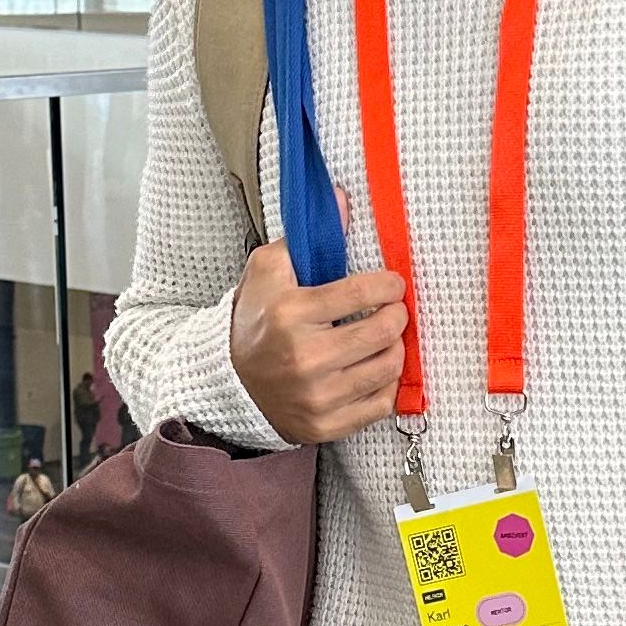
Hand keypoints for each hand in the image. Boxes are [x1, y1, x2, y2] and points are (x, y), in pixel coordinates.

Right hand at [231, 236, 407, 442]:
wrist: (229, 382)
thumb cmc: (254, 322)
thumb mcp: (268, 269)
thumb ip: (307, 237)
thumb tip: (344, 200)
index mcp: (290, 314)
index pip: (362, 292)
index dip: (388, 284)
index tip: (390, 284)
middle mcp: (304, 358)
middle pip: (382, 332)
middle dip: (396, 315)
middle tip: (392, 309)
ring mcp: (316, 396)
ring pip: (387, 368)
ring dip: (394, 348)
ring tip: (383, 338)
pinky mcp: (325, 425)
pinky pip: (380, 404)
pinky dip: (385, 385)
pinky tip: (372, 369)